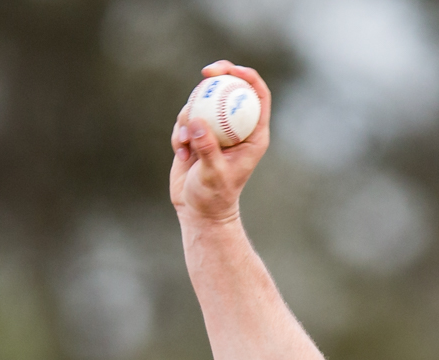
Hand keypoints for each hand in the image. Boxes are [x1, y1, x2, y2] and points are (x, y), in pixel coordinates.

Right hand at [169, 61, 272, 225]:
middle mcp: (237, 128)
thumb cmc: (214, 197)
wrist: (199, 211)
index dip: (247, 76)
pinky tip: (182, 155)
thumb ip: (207, 149)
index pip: (258, 96)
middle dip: (218, 77)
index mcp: (253, 134)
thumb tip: (197, 122)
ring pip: (203, 103)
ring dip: (189, 117)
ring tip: (186, 146)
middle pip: (230, 89)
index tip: (230, 70)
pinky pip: (185, 121)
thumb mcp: (213, 174)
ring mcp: (216, 130)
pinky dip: (179, 134)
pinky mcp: (197, 135)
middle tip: (205, 73)